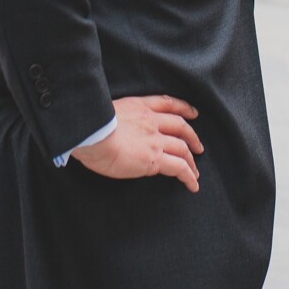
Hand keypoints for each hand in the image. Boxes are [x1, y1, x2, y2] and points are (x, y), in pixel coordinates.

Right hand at [70, 95, 203, 191]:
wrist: (90, 133)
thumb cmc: (89, 125)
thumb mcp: (106, 113)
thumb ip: (118, 119)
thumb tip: (115, 130)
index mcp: (138, 107)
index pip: (167, 103)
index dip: (183, 108)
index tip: (193, 113)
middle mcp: (151, 121)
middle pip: (180, 126)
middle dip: (192, 136)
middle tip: (198, 146)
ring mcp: (155, 140)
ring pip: (182, 148)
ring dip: (191, 160)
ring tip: (196, 172)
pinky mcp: (155, 158)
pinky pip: (179, 167)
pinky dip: (189, 176)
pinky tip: (192, 184)